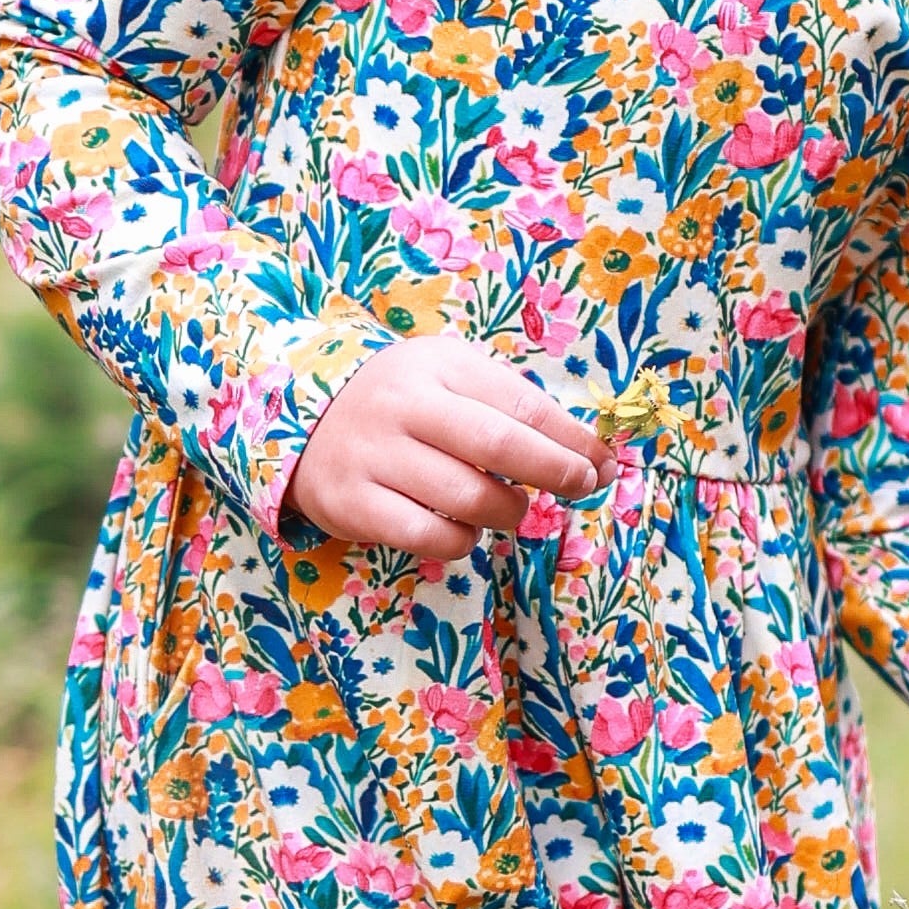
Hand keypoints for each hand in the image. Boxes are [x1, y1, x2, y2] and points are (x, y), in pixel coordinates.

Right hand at [280, 335, 602, 557]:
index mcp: (438, 367)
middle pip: (499, 446)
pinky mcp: (352, 504)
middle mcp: (404, 406)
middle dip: (556, 473)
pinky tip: (465, 529)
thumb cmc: (405, 404)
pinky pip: (428, 537)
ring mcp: (374, 456)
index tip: (603, 465)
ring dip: (508, 511)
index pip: (522, 405)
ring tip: (510, 507)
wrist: (305, 419)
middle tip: (581, 487)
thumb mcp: (453, 382)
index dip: (573, 441)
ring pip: (468, 499)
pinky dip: (462, 542)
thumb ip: (516, 411)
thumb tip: (594, 459)